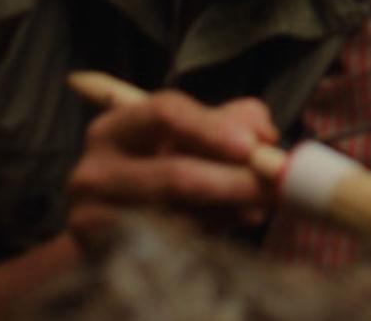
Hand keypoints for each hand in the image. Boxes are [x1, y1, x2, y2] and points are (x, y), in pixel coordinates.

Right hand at [64, 89, 278, 248]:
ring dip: (230, 212)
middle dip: (236, 181)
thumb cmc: (158, 173)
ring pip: (180, 217)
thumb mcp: (188, 139)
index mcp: (114, 128)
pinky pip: (173, 248)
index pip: (166, 112)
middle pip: (175, 174)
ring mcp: (94, 218)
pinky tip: (231, 224)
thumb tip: (266, 137)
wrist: (110, 235)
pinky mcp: (106, 258)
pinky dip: (210, 235)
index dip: (213, 128)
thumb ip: (231, 123)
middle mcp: (95, 171)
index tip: (253, 146)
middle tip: (276, 187)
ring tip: (262, 206)